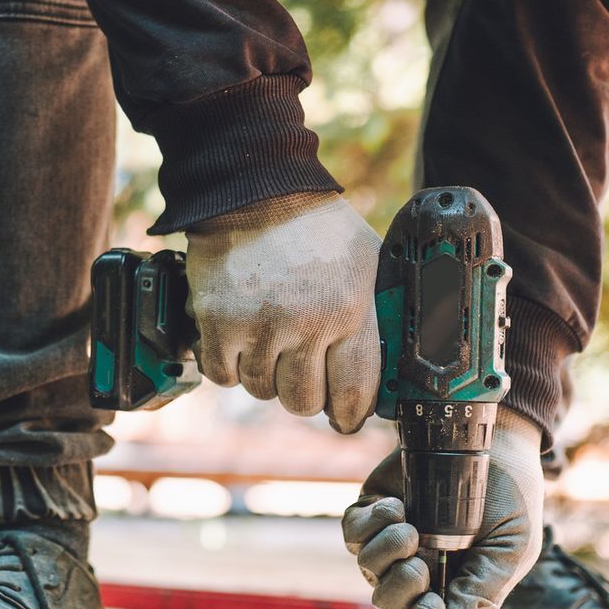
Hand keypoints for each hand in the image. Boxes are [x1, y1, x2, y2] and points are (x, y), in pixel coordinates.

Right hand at [184, 192, 383, 433]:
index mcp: (349, 309)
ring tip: (270, 342)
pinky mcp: (217, 323)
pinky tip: (241, 339)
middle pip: (304, 402)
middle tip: (303, 372)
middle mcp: (305, 323)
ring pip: (262, 390)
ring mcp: (257, 326)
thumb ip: (376, 315)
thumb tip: (391, 372)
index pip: (354, 392)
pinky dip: (230, 365)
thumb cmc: (317, 230)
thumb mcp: (367, 264)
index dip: (350, 414)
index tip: (345, 418)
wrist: (254, 191)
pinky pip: (224, 376)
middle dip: (306, 394)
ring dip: (266, 375)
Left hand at [341, 410, 545, 608]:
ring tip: (411, 527)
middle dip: (399, 592)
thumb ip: (482, 592)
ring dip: (384, 553)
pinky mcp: (374, 514)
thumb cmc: (510, 499)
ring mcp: (394, 546)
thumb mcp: (511, 548)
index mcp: (457, 593)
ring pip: (368, 569)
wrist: (495, 443)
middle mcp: (422, 575)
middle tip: (420, 563)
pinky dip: (371, 523)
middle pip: (389, 608)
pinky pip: (353, 534)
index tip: (431, 605)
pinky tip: (397, 507)